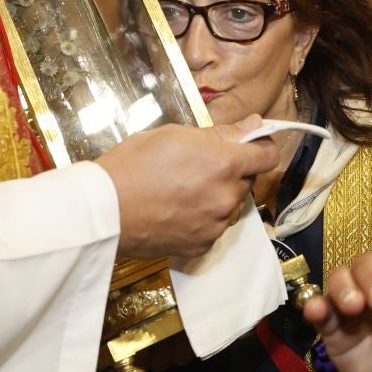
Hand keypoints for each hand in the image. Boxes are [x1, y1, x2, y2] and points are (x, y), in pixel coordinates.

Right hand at [95, 116, 277, 257]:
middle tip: (198, 165)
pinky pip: (214, 227)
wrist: (103, 211)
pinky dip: (203, 218)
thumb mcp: (175, 134)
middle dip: (231, 171)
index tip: (248, 145)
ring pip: (231, 205)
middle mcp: (227, 198)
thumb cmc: (133, 164)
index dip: (260, 147)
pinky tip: (177, 210)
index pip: (268, 156)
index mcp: (224, 164)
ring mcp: (216, 225)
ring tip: (183, 190)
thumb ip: (221, 133)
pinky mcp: (202, 246)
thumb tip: (255, 125)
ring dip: (218, 196)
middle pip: (247, 180)